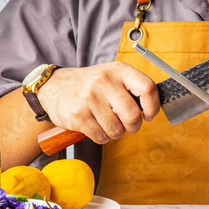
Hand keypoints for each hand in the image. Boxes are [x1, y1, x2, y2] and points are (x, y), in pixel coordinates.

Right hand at [37, 62, 159, 143]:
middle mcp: (104, 82)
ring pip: (117, 130)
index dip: (153, 107)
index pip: (147, 88)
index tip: (149, 115)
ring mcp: (89, 99)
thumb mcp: (114, 76)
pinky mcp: (78, 116)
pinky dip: (102, 136)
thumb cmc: (93, 85)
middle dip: (134, 126)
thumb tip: (153, 109)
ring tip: (108, 121)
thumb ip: (134, 88)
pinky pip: (102, 137)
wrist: (56, 87)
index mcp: (119, 70)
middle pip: (133, 116)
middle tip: (127, 123)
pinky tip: (96, 125)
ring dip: (116, 132)